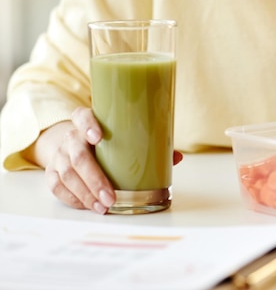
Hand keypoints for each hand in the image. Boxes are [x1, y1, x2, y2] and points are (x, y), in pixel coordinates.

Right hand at [28, 107, 182, 214]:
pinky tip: (88, 206)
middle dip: (94, 178)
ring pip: (67, 174)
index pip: (82, 116)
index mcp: (87, 121)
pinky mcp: (52, 171)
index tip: (98, 136)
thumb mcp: (123, 135)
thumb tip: (176, 157)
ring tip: (104, 206)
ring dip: (86, 193)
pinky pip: (57, 186)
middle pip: (77, 155)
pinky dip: (73, 198)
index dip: (89, 125)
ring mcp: (59, 154)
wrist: (73, 141)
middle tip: (110, 196)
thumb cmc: (106, 140)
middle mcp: (70, 136)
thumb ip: (148, 144)